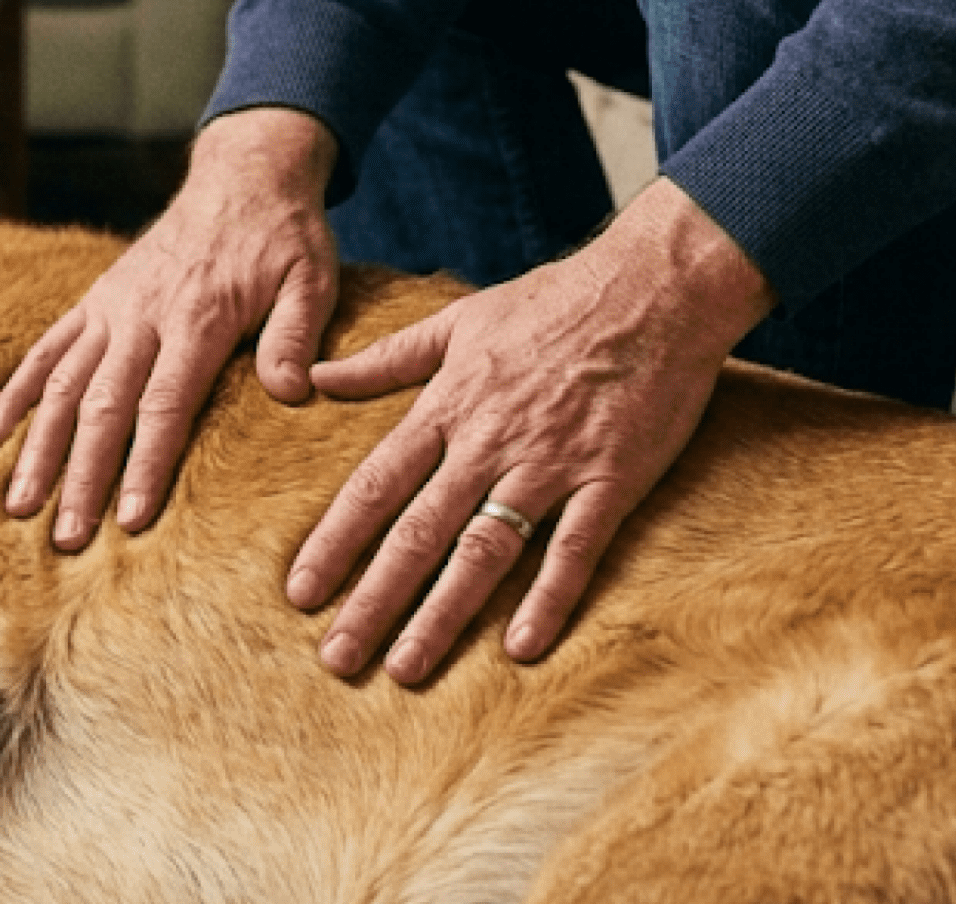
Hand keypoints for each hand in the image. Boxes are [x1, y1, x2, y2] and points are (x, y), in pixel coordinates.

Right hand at [0, 108, 340, 549]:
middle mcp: (142, 314)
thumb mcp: (312, 278)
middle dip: (81, 476)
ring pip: (63, 384)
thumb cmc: (285, 236)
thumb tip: (292, 393)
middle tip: (66, 539)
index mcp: (197, 317)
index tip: (129, 519)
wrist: (243, 174)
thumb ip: (297, 334)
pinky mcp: (95, 300)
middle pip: (102, 406)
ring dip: (39, 448)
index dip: (144, 464)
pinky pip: (46, 351)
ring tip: (18, 507)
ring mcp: (110, 307)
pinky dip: (16, 394)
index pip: (164, 404)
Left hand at [287, 178, 775, 684]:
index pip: (376, 485)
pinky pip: (574, 550)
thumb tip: (317, 377)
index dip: (336, 542)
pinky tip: (521, 647)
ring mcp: (551, 466)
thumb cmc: (554, 301)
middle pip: (419, 533)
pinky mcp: (611, 481)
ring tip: (405, 668)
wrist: (655, 287)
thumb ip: (387, 358)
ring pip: (484, 551)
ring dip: (442, 614)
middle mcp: (490, 443)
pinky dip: (549, 598)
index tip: (301, 593)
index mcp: (449, 406)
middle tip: (337, 658)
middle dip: (373, 600)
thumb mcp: (459, 320)